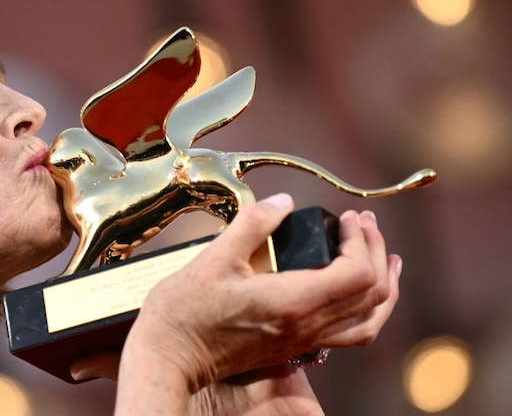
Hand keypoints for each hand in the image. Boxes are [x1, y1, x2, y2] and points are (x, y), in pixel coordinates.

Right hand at [111, 193, 400, 414]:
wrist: (169, 356)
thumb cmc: (185, 312)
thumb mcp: (215, 258)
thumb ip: (254, 224)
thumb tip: (283, 201)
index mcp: (293, 302)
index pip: (357, 273)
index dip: (361, 240)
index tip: (347, 218)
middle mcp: (306, 326)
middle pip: (372, 295)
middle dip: (376, 251)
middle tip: (363, 223)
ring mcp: (301, 342)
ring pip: (369, 322)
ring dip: (384, 288)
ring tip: (387, 262)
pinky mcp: (292, 349)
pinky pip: (348, 335)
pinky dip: (365, 312)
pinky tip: (353, 295)